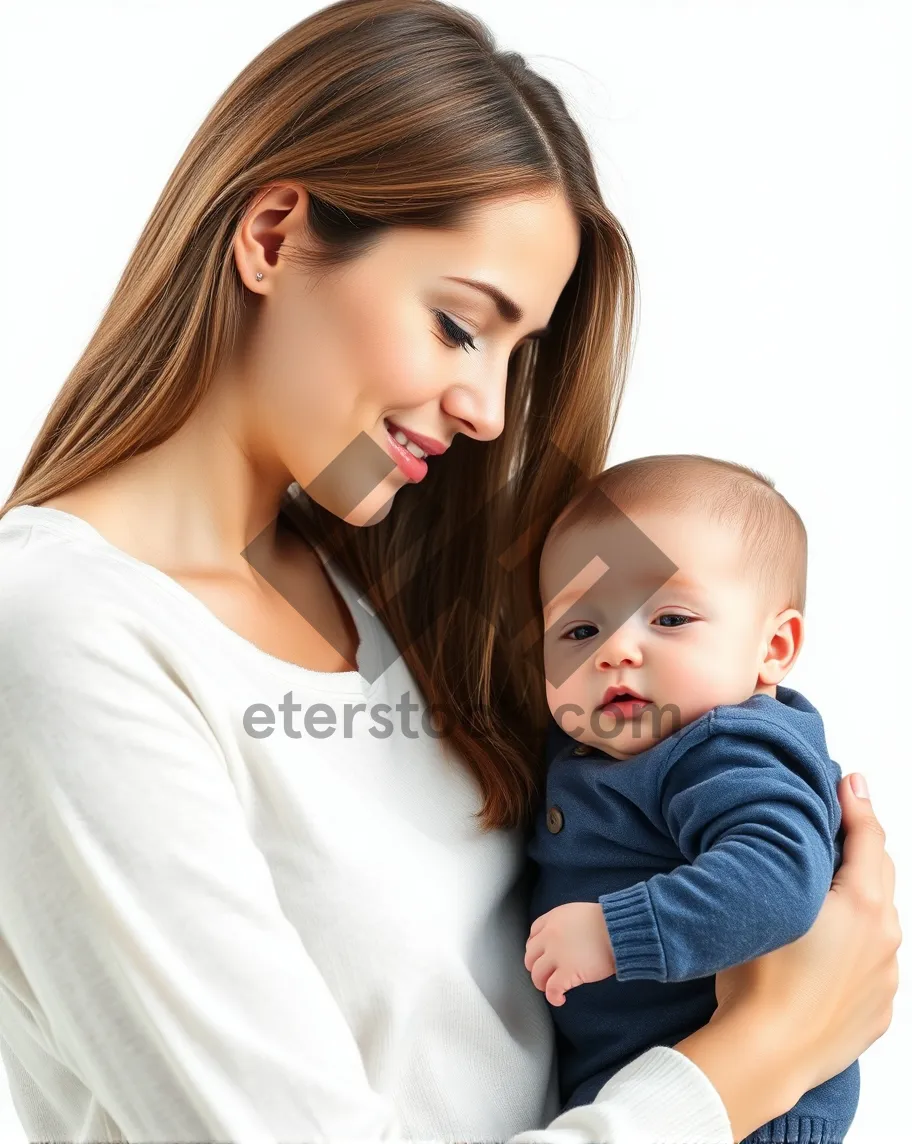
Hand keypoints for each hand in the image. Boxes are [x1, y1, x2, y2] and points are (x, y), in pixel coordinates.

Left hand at [524, 902, 616, 1005]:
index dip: (535, 949)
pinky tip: (560, 999)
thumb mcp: (579, 913)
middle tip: (545, 974)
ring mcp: (557, 954)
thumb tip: (565, 939)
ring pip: (537, 974)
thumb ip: (565, 924)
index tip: (541, 956)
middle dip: (536, 967)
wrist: (619, 930)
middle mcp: (550, 936)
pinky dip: (553, 997)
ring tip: (550, 988)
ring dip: (542, 984)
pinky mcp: (568, 971)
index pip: (533, 935)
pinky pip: (552, 989)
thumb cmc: (607, 922)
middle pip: (530, 956)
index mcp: (553, 919)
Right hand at [686, 773, 900, 1127]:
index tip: (849, 780)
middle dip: (863, 845)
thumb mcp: (770, 902)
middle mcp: (885, 938)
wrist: (765, 1055)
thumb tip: (798, 833)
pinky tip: (828, 948)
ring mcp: (886, 979)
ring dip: (860, 897)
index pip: (868, 838)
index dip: (858, 804)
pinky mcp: (878, 1011)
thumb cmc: (757, 978)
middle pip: (881, 874)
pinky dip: (858, 944)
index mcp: (862, 905)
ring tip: (829, 888)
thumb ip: (794, 862)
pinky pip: (874, 963)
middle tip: (842, 820)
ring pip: (880, 920)